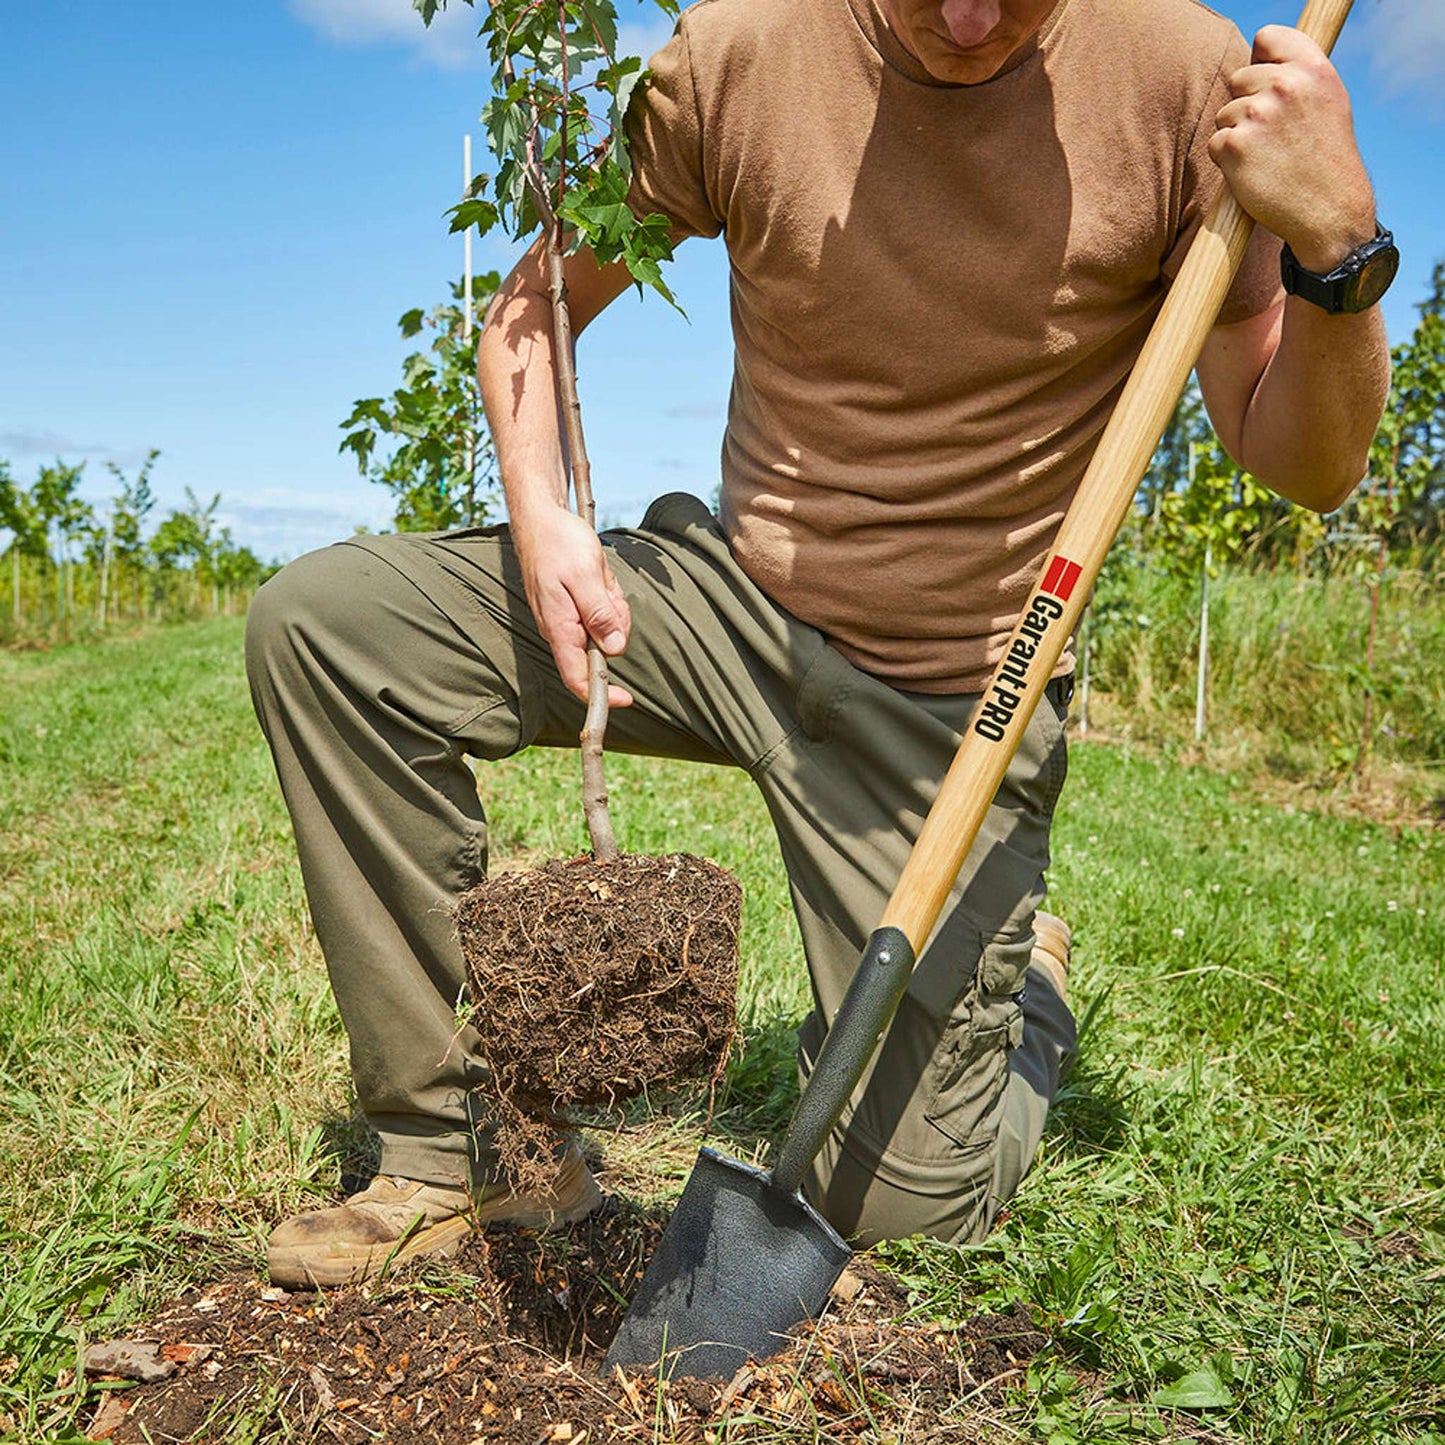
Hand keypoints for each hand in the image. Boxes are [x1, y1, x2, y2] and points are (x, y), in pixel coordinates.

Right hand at [512, 504, 632, 706]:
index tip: (627, 700)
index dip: (601, 694)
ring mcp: (567, 618)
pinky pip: (601, 610)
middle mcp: (561, 629)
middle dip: (615, 625)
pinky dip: (606, 595)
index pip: (577, 677)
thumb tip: (614, 650)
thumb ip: (600, 614)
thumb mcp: (586, 576)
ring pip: (605, 628)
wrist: (542, 519)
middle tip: (607, 591)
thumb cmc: (559, 543)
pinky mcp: (574, 606)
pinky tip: (597, 575)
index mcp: (560, 628)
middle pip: (601, 649)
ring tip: (598, 577)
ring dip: (611, 604)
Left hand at [1209, 26, 1377, 273]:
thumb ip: (1297, 74)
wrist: (1328, 210)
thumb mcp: (1328, 100)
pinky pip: (1215, 143)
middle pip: (1238, 78)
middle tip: (1274, 137)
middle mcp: (1286, 85)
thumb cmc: (1325, 157)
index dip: (1260, 59)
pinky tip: (1254, 172)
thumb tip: (1257, 59)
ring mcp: (1257, 114)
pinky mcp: (1234, 146)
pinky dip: (1227, 160)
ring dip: (1238, 135)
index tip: (1266, 81)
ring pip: (1224, 114)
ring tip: (1269, 157)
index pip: (1267, 37)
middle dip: (1247, 105)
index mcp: (1313, 68)